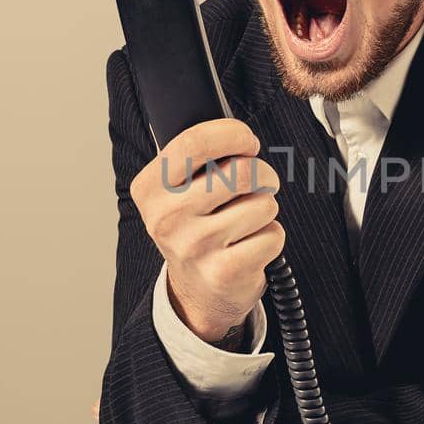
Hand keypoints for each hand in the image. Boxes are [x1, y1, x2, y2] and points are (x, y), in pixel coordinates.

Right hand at [128, 118, 283, 343]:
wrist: (196, 292)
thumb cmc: (195, 227)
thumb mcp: (178, 190)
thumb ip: (196, 157)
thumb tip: (237, 132)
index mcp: (150, 188)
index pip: (195, 141)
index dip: (233, 134)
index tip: (248, 141)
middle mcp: (167, 217)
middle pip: (241, 172)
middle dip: (263, 173)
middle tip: (260, 182)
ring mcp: (195, 247)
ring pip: (263, 204)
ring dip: (266, 208)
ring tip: (248, 219)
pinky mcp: (225, 271)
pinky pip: (273, 235)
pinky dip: (271, 237)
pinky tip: (250, 244)